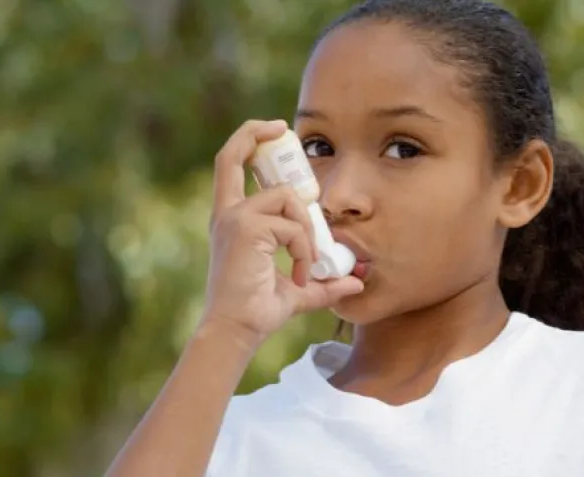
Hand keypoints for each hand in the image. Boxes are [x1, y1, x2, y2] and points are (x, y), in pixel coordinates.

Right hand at [200, 119, 363, 349]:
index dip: (249, 139)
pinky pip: (294, 227)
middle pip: (234, 153)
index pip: (229, 164)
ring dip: (307, 230)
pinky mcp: (245, 229)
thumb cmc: (258, 312)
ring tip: (308, 264)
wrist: (237, 333)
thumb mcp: (298, 291)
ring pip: (287, 198)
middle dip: (259, 134)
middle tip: (287, 134)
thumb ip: (324, 282)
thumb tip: (356, 283)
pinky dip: (306, 250)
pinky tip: (302, 275)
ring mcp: (234, 219)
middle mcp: (227, 213)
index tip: (276, 130)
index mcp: (232, 219)